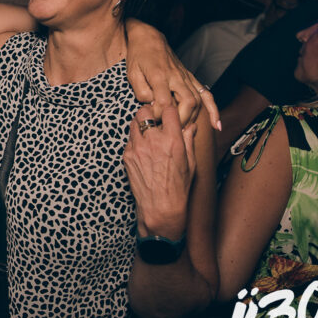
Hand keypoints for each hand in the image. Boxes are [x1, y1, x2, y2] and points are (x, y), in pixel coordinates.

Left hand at [123, 105, 195, 238]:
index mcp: (173, 141)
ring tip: (148, 134)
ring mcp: (137, 148)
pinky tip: (142, 149)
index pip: (168, 110)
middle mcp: (153, 141)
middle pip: (145, 111)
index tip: (169, 114)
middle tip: (154, 119)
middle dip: (150, 113)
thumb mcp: (190, 163)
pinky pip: (129, 139)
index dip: (169, 110)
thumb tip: (191, 126)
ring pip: (134, 123)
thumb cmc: (178, 187)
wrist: (159, 207)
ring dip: (141, 125)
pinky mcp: (127, 156)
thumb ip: (188, 140)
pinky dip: (135, 140)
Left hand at [125, 20, 220, 129]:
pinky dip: (213, 110)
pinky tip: (216, 125)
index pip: (163, 101)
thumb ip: (141, 91)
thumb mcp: (132, 73)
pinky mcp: (191, 78)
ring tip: (184, 132)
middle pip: (186, 102)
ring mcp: (186, 77)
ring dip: (192, 118)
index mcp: (159, 75)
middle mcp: (176, 77)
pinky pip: (206, 94)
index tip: (152, 120)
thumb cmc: (139, 56)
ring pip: (197, 100)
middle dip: (180, 121)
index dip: (158, 115)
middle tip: (169, 131)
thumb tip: (152, 106)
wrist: (149, 38)